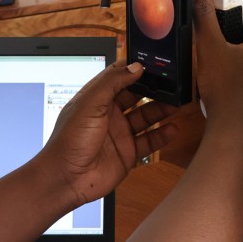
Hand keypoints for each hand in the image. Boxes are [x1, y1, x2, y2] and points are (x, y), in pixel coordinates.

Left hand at [39, 63, 178, 207]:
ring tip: (177, 104)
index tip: (155, 62)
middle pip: (138, 96)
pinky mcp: (129, 152)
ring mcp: (121, 133)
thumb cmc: (69, 141)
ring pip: (147, 116)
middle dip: (155, 89)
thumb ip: (112, 83)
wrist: (65, 181)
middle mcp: (110, 113)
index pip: (119, 76)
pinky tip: (172, 128)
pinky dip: (163, 134)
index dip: (135, 68)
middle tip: (173, 83)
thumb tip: (136, 67)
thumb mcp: (89, 105)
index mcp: (97, 98)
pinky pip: (150, 140)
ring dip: (162, 110)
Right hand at [191, 0, 242, 133]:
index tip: (223, 16)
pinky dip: (237, 73)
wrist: (232, 129)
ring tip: (215, 56)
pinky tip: (220, 79)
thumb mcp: (210, 47)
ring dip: (236, 55)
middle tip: (216, 35)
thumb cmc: (226, 89)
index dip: (238, 14)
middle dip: (235, 35)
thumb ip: (205, 19)